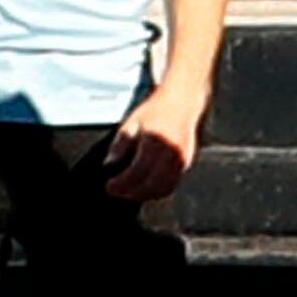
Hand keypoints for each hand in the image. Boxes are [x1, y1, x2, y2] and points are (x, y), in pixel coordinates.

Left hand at [103, 80, 205, 205]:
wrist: (182, 101)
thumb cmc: (156, 111)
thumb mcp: (131, 123)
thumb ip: (120, 145)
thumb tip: (109, 163)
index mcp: (156, 141)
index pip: (136, 173)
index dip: (121, 184)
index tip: (109, 186)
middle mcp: (172, 152)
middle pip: (150, 185)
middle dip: (130, 193)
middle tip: (117, 191)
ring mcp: (182, 158)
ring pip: (163, 189)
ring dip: (144, 195)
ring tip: (129, 190)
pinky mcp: (187, 162)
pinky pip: (171, 184)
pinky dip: (157, 191)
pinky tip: (144, 187)